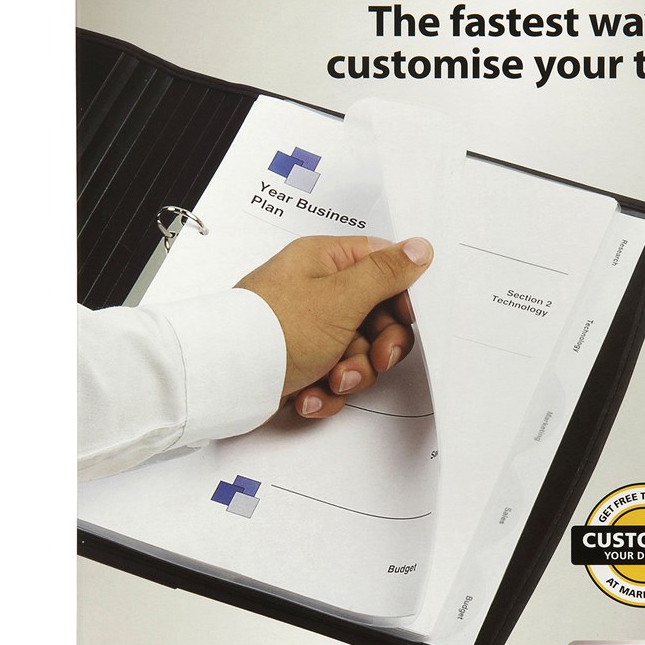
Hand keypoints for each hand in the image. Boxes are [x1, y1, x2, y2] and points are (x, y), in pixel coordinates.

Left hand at [236, 235, 432, 417]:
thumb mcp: (341, 297)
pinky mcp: (299, 363)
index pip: (383, 267)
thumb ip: (386, 274)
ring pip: (358, 353)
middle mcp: (317, 291)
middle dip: (377, 348)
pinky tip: (308, 396)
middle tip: (374, 360)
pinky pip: (333, 377)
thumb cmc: (274, 331)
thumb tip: (420, 248)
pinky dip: (326, 392)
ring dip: (351, 374)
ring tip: (330, 381)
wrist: (224, 381)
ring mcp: (308, 330)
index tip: (405, 319)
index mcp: (326, 261)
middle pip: (377, 317)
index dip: (401, 297)